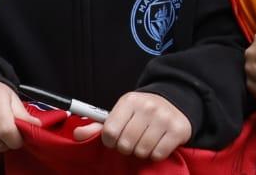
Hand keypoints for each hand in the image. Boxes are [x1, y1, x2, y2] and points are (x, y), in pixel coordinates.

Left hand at [71, 92, 189, 161]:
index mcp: (129, 101)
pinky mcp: (178, 130)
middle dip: (126, 147)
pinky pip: (158, 154)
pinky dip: (156, 154)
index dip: (110, 141)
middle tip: (133, 140)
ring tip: (145, 141)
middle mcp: (148, 107)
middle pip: (125, 144)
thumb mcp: (121, 113)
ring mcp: (164, 118)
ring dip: (141, 151)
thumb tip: (77, 134)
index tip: (116, 138)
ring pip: (141, 151)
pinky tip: (157, 143)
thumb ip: (98, 125)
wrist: (175, 102)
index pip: (109, 131)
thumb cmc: (142, 112)